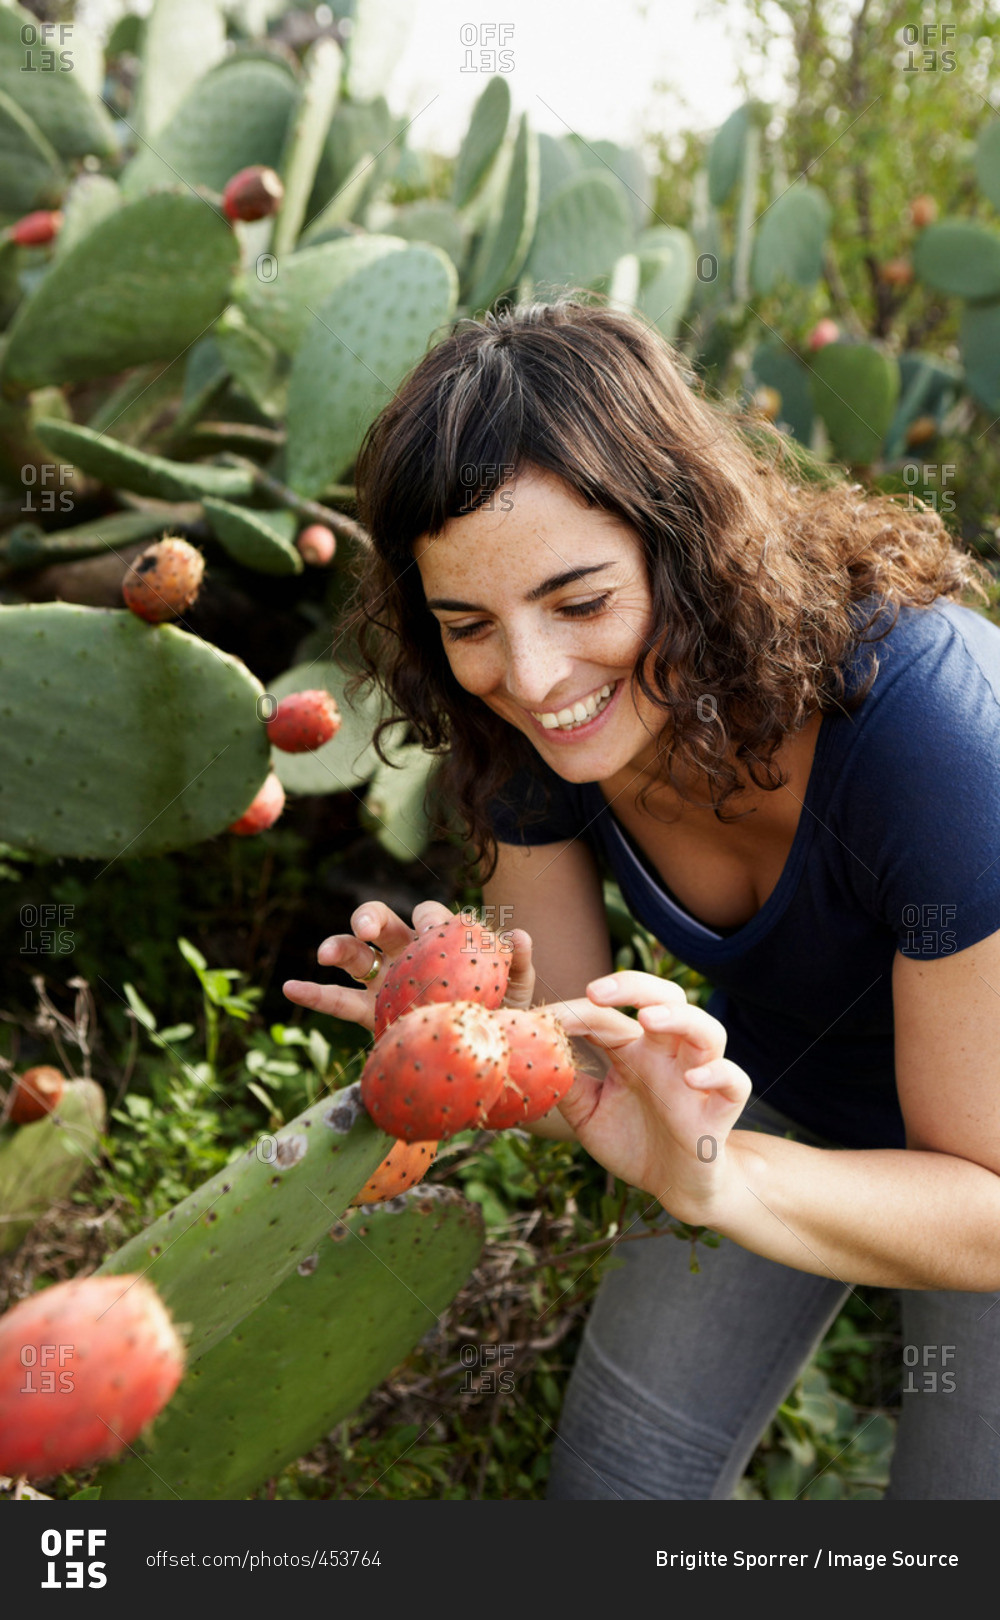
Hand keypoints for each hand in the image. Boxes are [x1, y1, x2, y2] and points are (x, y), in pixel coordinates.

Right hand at [282, 901, 535, 1032]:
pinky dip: (313, 993)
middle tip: (366, 928)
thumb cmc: (506, 1015)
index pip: (429, 916)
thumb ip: (518, 962)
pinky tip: (290, 987)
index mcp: (441, 942)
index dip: (427, 919)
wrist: (493, 1059)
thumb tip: (519, 936)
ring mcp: (386, 983)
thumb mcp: (518, 990)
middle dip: (369, 918)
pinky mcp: (371, 1014)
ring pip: (356, 956)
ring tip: (324, 953)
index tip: (430, 932)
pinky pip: (338, 1001)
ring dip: (338, 947)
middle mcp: (409, 955)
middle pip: (383, 924)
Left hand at [551, 970, 751, 1223]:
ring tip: (649, 1019)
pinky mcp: (721, 1110)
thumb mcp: (587, 1113)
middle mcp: (668, 1055)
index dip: (579, 1011)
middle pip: (665, 999)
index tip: (545, 1018)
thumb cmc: (632, 1141)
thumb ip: (566, 1084)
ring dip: (680, 1018)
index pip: (610, 1015)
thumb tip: (532, 1056)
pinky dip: (718, 1074)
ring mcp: (698, 1078)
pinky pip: (735, 1082)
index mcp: (635, 1050)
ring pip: (707, 1030)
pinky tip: (693, 1079)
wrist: (673, 1187)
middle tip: (597, 991)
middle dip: (633, 987)